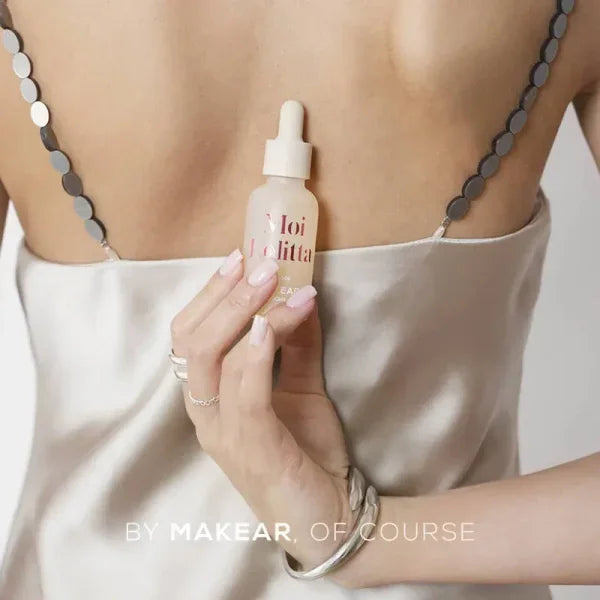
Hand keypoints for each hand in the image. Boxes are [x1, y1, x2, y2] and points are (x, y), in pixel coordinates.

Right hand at [170, 249, 351, 568]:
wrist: (332, 516)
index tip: (239, 258)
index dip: (208, 295)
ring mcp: (224, 434)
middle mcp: (206, 415)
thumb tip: (300, 293)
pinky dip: (254, 354)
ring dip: (246, 314)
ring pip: (214, 361)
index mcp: (211, 398)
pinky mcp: (252, 450)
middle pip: (191, 343)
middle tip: (260, 264)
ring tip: (277, 283)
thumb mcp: (303, 387)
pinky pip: (243, 394)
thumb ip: (298, 345)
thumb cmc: (308, 451)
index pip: (188, 337)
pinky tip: (273, 324)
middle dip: (224, 296)